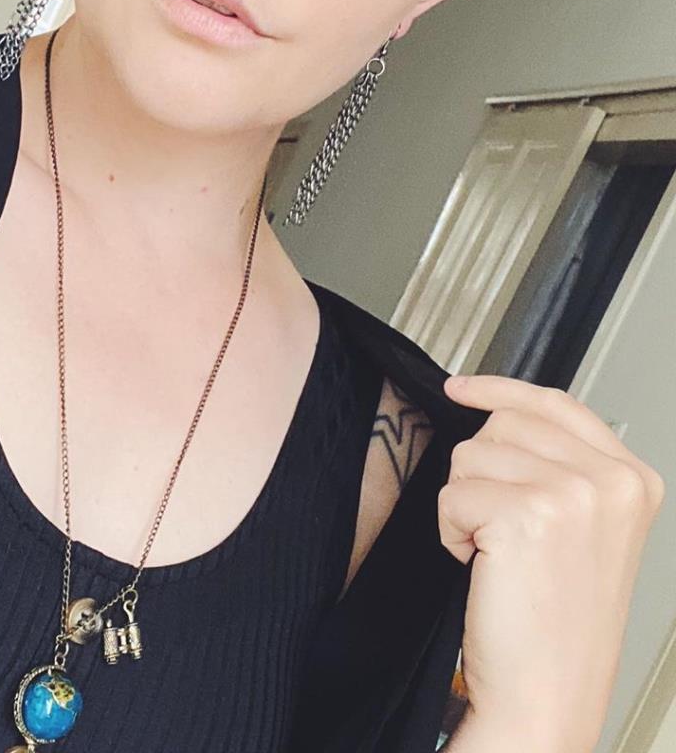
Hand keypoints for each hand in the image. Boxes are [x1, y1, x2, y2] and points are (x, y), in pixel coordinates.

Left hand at [439, 373, 664, 752]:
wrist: (546, 696)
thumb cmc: (554, 623)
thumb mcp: (584, 529)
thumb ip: (560, 465)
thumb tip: (499, 409)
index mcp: (633, 480)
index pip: (554, 402)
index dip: (499, 389)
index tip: (461, 387)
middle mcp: (611, 481)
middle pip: (503, 424)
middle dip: (483, 475)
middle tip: (506, 533)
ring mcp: (573, 494)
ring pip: (471, 454)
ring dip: (467, 504)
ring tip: (500, 555)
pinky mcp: (526, 514)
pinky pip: (452, 492)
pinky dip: (451, 530)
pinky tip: (484, 567)